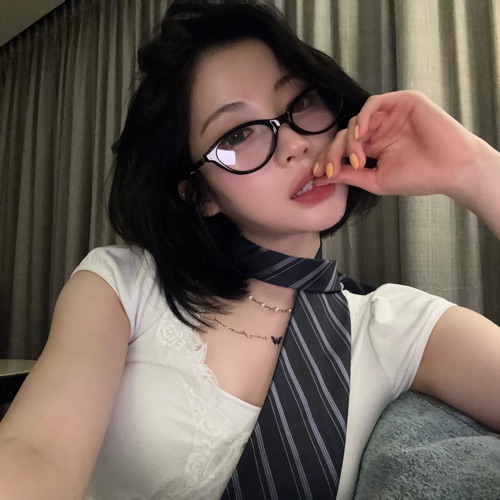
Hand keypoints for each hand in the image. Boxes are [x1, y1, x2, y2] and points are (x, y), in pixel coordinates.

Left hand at [313, 90, 480, 198]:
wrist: (452, 169)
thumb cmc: (419, 177)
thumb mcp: (377, 180)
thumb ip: (351, 176)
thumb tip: (324, 176)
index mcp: (373, 147)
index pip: (343, 148)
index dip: (328, 159)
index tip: (318, 175)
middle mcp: (378, 129)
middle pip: (344, 134)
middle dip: (333, 152)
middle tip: (331, 169)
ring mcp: (389, 115)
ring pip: (355, 121)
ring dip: (350, 141)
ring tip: (357, 160)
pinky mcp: (401, 102)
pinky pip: (372, 104)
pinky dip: (362, 118)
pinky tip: (360, 135)